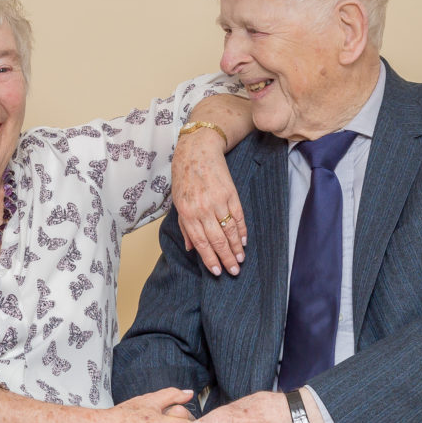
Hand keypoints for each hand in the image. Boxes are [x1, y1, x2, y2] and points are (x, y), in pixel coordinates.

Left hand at [172, 128, 246, 275]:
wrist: (197, 151)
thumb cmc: (184, 177)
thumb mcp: (177, 201)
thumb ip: (185, 226)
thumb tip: (190, 248)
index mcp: (187, 213)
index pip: (200, 242)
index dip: (210, 258)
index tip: (217, 271)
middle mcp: (202, 209)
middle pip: (217, 240)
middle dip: (226, 258)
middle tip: (234, 271)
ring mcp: (218, 201)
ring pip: (229, 231)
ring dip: (236, 248)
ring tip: (241, 259)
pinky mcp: (230, 193)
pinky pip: (238, 217)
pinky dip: (242, 230)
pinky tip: (244, 241)